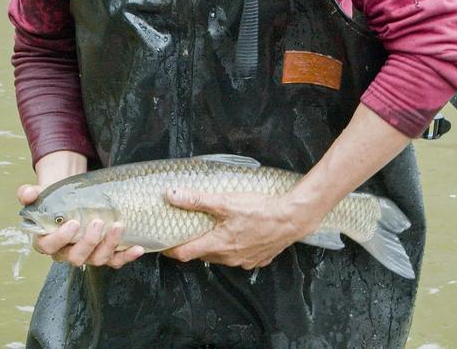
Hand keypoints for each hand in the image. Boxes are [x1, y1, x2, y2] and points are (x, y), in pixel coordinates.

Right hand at [17, 151, 143, 267]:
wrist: (73, 200)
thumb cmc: (55, 200)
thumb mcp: (40, 194)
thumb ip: (29, 194)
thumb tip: (27, 193)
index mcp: (47, 241)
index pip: (48, 247)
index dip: (60, 238)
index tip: (72, 223)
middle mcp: (67, 253)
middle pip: (76, 257)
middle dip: (88, 242)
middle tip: (98, 222)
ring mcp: (88, 255)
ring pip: (97, 260)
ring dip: (109, 245)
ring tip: (119, 226)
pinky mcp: (105, 255)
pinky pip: (116, 261)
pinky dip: (127, 256)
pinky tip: (138, 248)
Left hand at [162, 188, 320, 269]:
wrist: (293, 218)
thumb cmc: (260, 210)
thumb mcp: (225, 201)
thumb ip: (197, 200)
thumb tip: (171, 195)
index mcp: (217, 244)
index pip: (185, 254)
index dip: (171, 250)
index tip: (163, 245)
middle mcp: (229, 258)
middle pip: (203, 255)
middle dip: (193, 245)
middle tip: (187, 232)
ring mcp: (245, 261)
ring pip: (221, 256)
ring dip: (214, 246)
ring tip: (212, 231)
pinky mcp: (258, 260)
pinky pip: (240, 257)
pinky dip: (235, 248)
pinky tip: (238, 235)